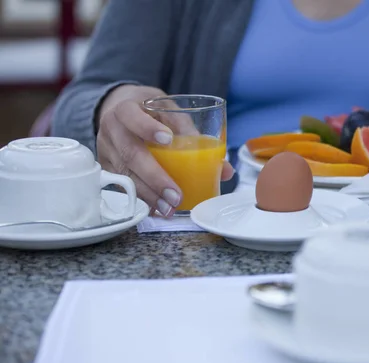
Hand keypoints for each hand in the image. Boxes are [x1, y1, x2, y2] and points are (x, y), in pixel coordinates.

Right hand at [96, 85, 233, 216]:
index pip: (131, 116)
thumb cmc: (152, 112)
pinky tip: (156, 210)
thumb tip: (225, 170)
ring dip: (149, 195)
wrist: (122, 110)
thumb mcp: (171, 112)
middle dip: (155, 177)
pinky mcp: (108, 169)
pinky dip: (142, 199)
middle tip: (175, 194)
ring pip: (125, 175)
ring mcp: (106, 151)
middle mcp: (111, 130)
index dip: (147, 128)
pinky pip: (122, 187)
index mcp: (125, 108)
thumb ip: (194, 135)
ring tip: (169, 208)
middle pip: (129, 153)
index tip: (168, 139)